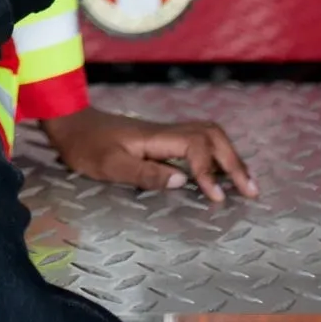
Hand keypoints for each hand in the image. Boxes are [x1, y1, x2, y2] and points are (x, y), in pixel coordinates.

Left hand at [42, 104, 257, 204]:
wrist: (69, 123)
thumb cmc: (85, 146)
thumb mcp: (109, 166)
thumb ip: (145, 174)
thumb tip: (183, 182)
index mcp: (155, 137)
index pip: (196, 148)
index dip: (209, 172)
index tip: (216, 198)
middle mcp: (165, 131)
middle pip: (212, 136)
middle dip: (234, 163)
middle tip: (251, 191)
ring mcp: (164, 133)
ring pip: (208, 136)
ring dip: (229, 157)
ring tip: (245, 183)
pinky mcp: (161, 139)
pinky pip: (198, 142)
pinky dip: (216, 155)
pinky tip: (220, 173)